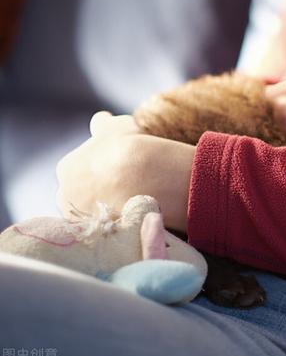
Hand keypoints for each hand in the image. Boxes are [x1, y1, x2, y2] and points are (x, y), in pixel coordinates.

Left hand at [56, 111, 194, 231]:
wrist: (149, 176)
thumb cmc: (131, 146)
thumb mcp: (118, 126)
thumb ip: (103, 124)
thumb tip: (101, 119)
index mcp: (66, 168)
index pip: (77, 172)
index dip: (100, 171)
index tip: (119, 171)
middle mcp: (66, 195)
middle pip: (82, 196)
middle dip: (100, 193)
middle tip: (128, 188)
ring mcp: (82, 219)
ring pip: (96, 215)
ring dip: (111, 211)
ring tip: (136, 204)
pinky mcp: (101, 236)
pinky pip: (110, 232)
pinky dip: (121, 226)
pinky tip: (139, 217)